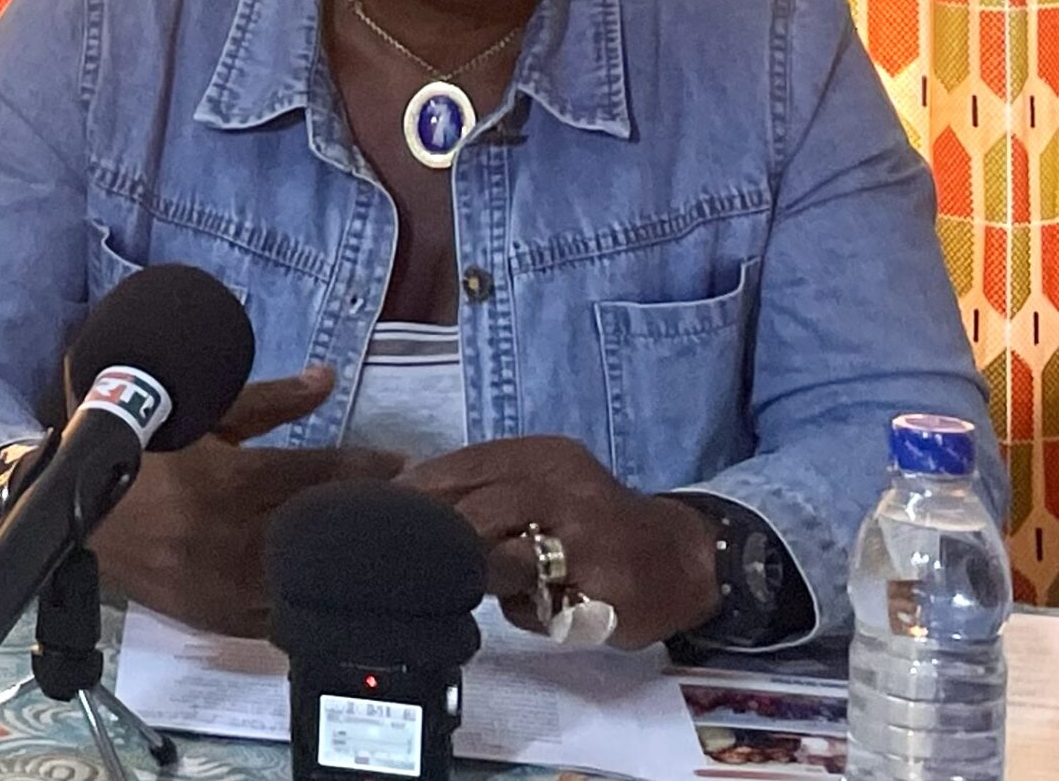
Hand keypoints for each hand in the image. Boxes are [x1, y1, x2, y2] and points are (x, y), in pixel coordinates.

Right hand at [91, 367, 403, 638]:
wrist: (78, 516)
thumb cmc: (142, 456)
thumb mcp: (202, 418)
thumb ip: (268, 401)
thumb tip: (324, 379)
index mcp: (228, 480)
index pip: (318, 474)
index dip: (369, 468)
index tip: (405, 466)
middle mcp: (231, 536)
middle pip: (325, 529)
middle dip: (371, 517)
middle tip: (412, 509)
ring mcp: (225, 585)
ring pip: (309, 578)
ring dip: (349, 564)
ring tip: (386, 552)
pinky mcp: (215, 619)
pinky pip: (281, 617)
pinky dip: (310, 602)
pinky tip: (338, 591)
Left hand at [399, 436, 720, 648]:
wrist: (682, 557)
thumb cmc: (594, 521)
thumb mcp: (544, 482)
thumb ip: (486, 485)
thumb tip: (406, 494)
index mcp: (544, 456)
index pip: (466, 464)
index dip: (419, 490)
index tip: (383, 509)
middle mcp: (567, 488)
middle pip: (480, 508)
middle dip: (441, 535)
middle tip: (410, 555)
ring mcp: (587, 537)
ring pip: (508, 555)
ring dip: (481, 572)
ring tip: (470, 581)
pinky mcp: (604, 587)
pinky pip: (543, 603)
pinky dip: (524, 610)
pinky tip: (534, 605)